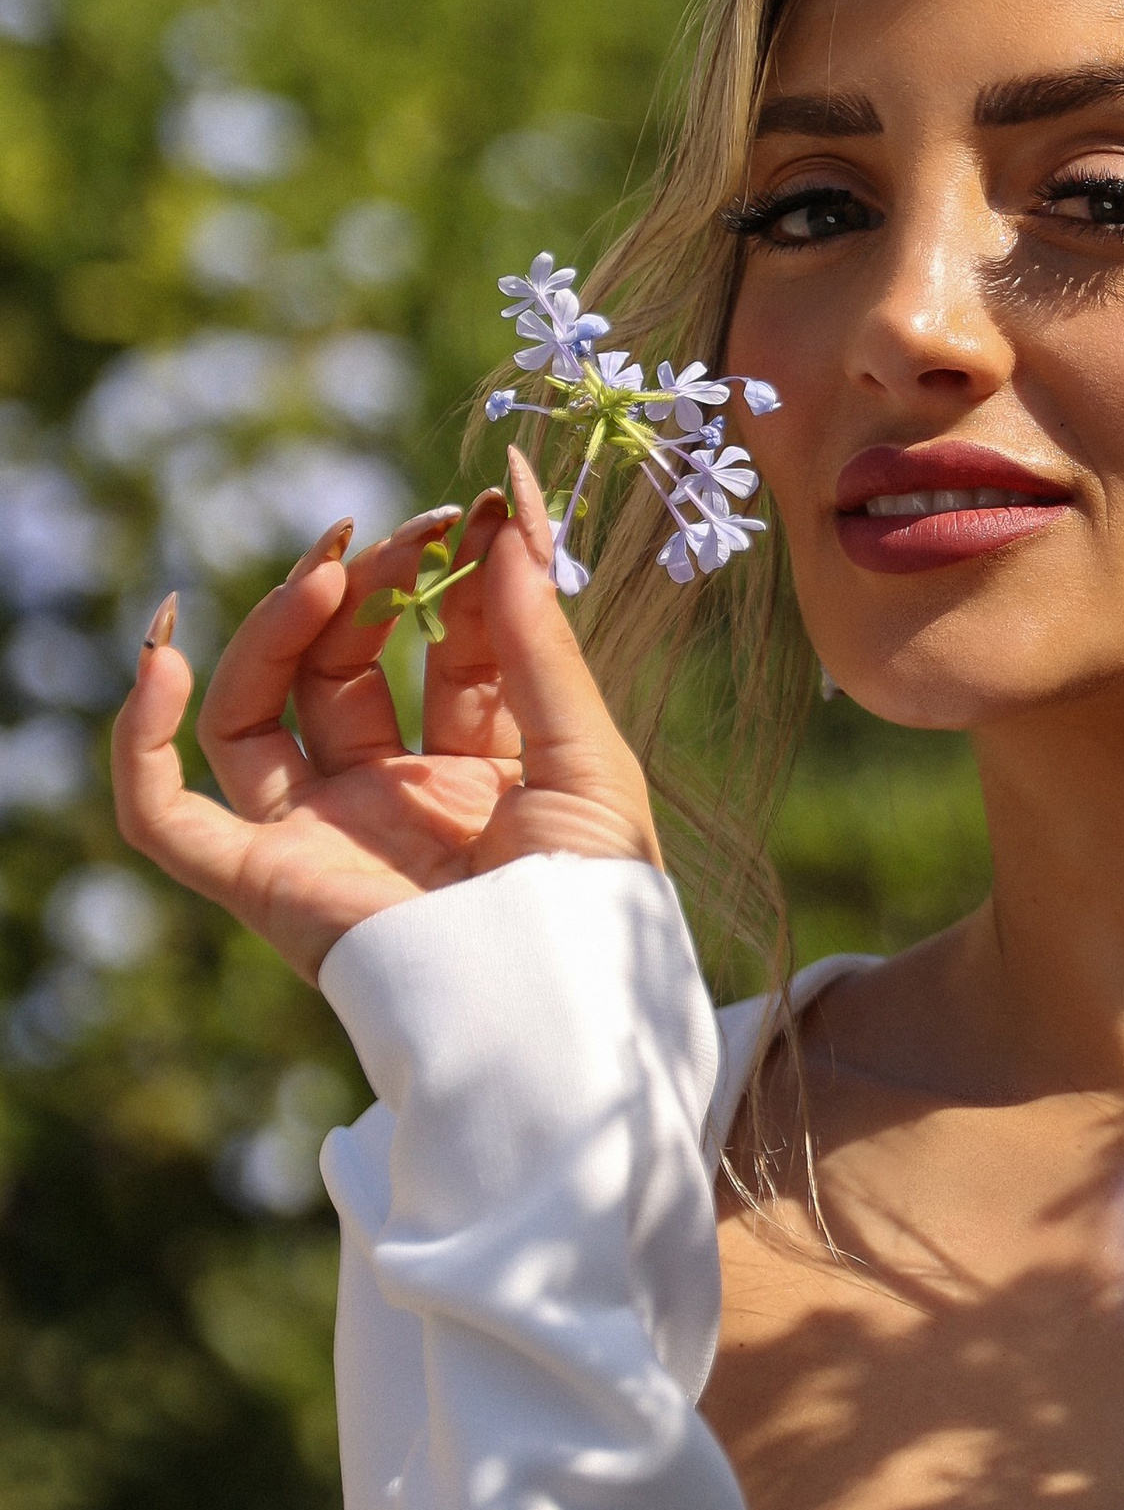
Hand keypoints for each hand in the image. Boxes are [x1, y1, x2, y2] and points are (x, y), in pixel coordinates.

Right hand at [110, 453, 663, 985]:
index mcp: (479, 767)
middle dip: (374, 583)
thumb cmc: (594, 900)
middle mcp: (392, 794)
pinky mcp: (265, 882)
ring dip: (281, 626)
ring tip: (329, 569)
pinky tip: (162, 658)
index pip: (448, 644)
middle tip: (416, 527)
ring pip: (258, 708)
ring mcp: (323, 834)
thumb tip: (512, 520)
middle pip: (347, 662)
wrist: (563, 1008)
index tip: (492, 501)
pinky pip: (166, 815)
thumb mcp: (585, 753)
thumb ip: (539, 643)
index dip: (461, 572)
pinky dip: (142, 742)